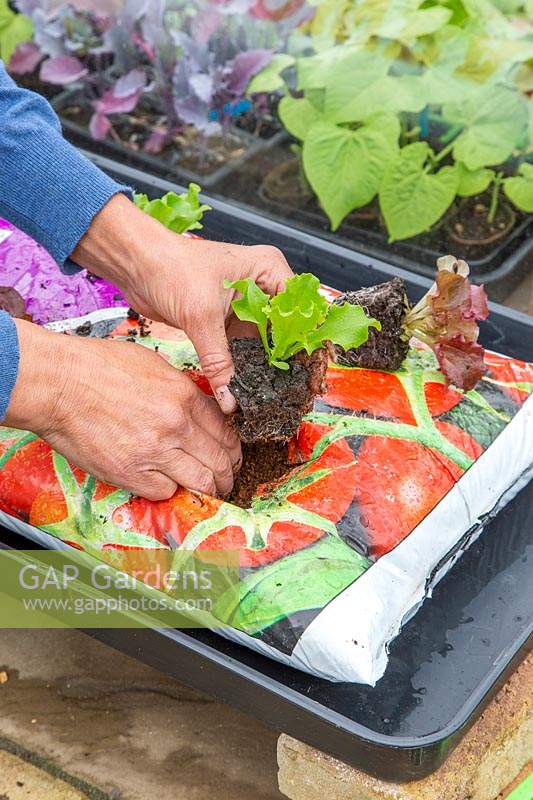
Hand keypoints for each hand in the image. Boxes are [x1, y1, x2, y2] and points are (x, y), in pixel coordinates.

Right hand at [6, 320, 240, 499]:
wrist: (60, 384)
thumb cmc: (99, 367)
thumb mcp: (153, 365)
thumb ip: (181, 390)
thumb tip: (199, 408)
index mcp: (184, 396)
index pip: (226, 431)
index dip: (233, 448)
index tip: (232, 455)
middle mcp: (176, 425)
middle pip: (220, 461)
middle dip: (228, 474)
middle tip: (228, 479)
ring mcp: (155, 452)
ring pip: (201, 482)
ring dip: (210, 490)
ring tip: (211, 492)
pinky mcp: (130, 473)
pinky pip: (164, 492)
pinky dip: (169, 490)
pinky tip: (166, 484)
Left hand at [72, 194, 293, 411]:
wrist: (135, 265)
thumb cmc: (170, 267)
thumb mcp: (201, 316)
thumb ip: (220, 361)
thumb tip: (232, 398)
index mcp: (268, 270)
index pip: (299, 309)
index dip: (302, 341)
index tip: (304, 373)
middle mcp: (262, 286)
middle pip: (284, 329)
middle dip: (282, 359)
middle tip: (287, 391)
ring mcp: (245, 305)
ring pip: (262, 342)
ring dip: (261, 366)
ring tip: (267, 394)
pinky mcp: (226, 320)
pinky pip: (241, 348)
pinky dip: (242, 366)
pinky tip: (246, 386)